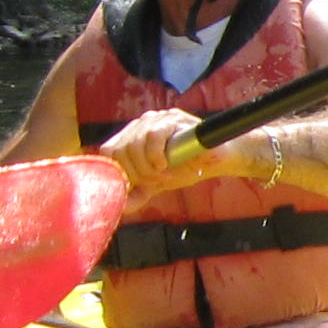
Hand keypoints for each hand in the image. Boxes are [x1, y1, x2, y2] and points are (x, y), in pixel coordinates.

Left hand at [104, 107, 248, 197]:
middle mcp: (141, 124)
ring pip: (134, 144)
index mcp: (132, 136)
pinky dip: (156, 155)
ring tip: (164, 174)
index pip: (110, 151)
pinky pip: (152, 136)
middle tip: (155, 180)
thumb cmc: (188, 168)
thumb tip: (120, 209)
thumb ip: (138, 193)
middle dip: (136, 173)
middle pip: (119, 149)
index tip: (139, 184)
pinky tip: (165, 163)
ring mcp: (156, 118)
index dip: (120, 171)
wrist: (218, 159)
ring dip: (147, 167)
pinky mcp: (172, 118)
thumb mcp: (157, 184)